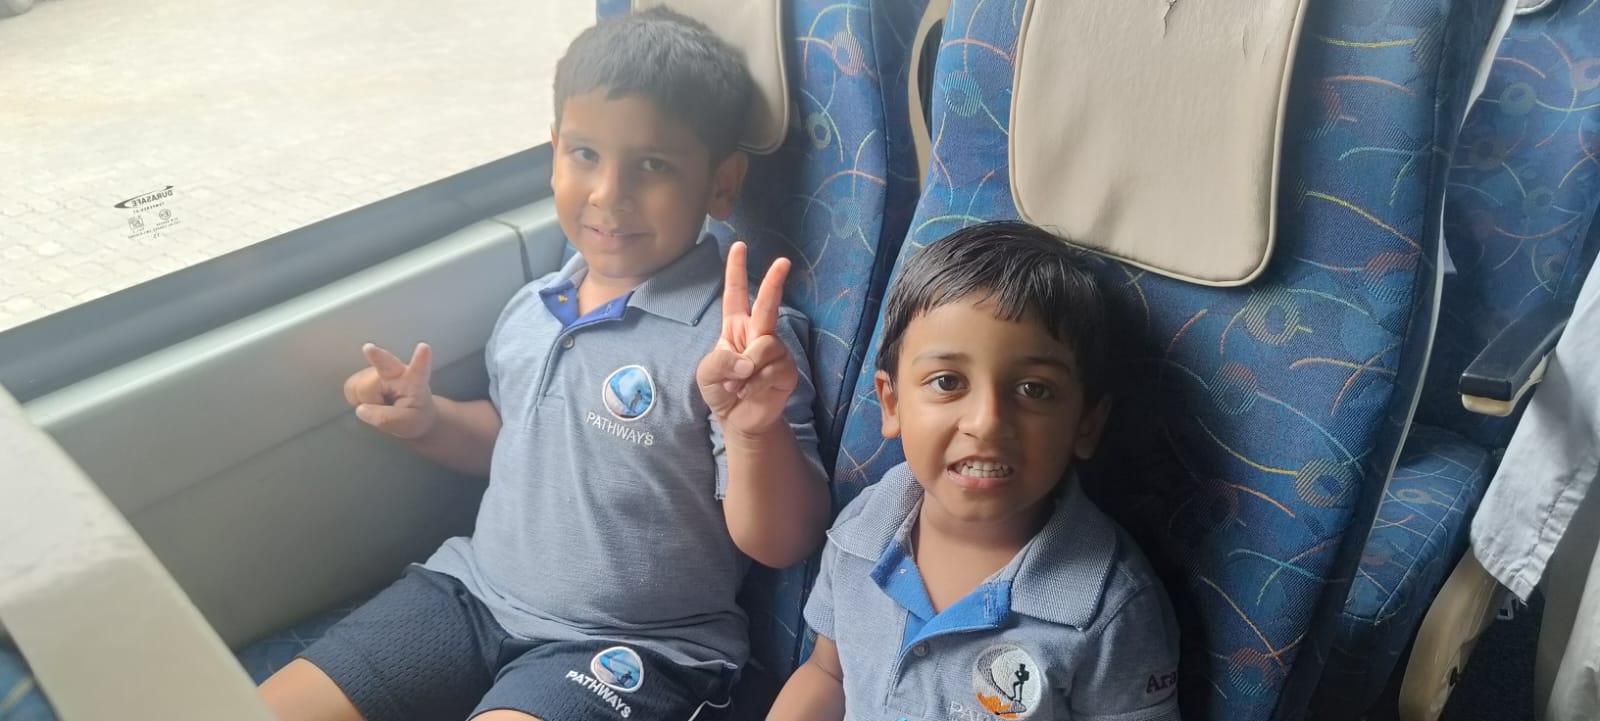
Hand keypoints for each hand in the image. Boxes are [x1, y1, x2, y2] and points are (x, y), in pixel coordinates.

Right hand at [342, 342, 437, 438]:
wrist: (411, 412)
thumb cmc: (413, 415)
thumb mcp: (406, 424)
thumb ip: (386, 419)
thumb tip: (361, 409)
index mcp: (414, 381)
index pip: (419, 369)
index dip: (421, 359)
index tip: (424, 347)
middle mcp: (396, 371)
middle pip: (383, 363)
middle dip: (376, 355)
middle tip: (369, 348)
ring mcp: (378, 371)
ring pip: (360, 386)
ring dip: (364, 400)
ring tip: (379, 405)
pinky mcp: (364, 375)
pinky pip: (351, 387)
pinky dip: (356, 398)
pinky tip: (369, 401)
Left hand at [697, 242, 797, 437]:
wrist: (740, 420)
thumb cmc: (722, 390)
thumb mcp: (707, 374)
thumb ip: (720, 362)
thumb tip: (748, 361)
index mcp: (736, 327)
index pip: (736, 294)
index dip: (736, 270)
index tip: (739, 246)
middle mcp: (759, 334)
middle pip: (768, 303)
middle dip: (775, 282)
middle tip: (784, 261)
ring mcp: (776, 351)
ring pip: (765, 346)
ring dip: (747, 369)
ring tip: (740, 384)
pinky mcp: (788, 370)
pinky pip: (772, 368)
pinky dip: (755, 384)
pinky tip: (751, 392)